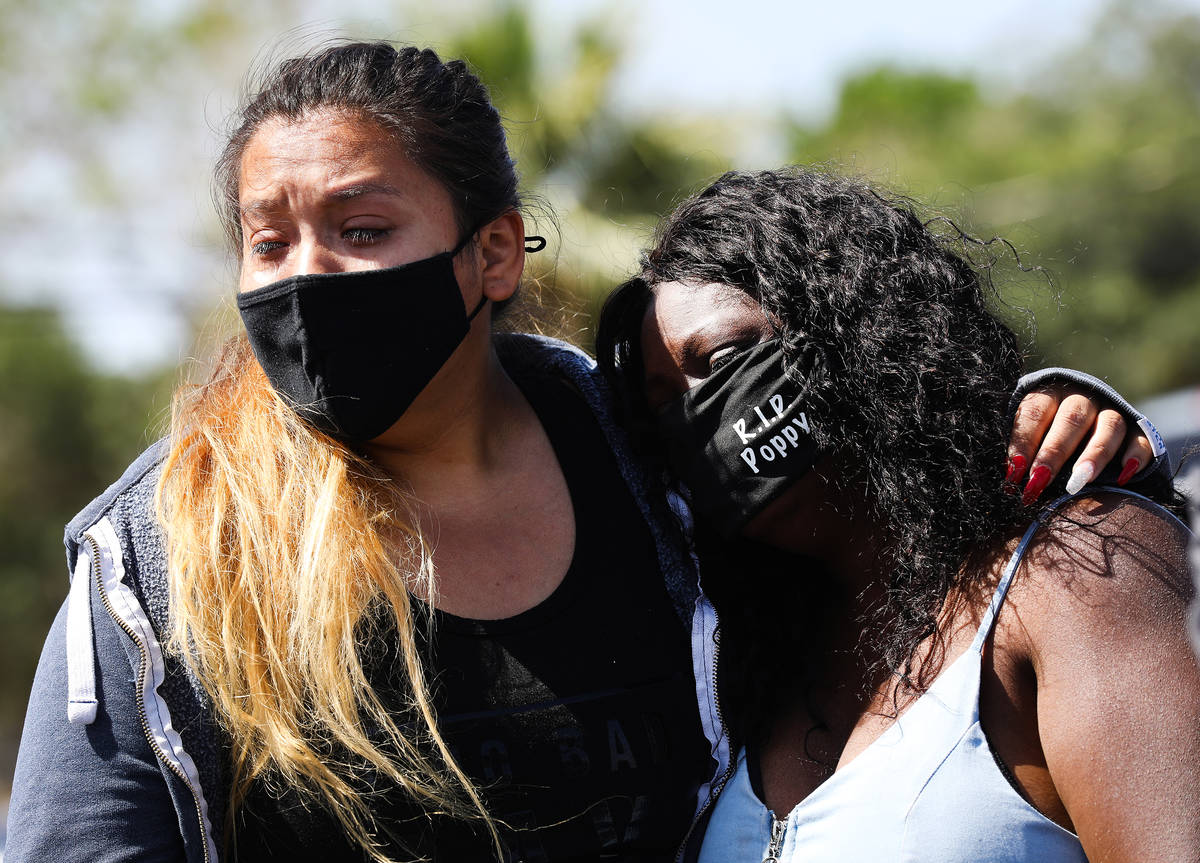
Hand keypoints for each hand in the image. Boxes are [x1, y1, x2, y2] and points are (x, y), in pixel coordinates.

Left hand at [1006, 386, 1154, 504]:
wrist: (1077, 428)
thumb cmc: (1039, 438)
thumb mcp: (1026, 438)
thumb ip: (1018, 453)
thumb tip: (1006, 479)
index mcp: (1048, 394)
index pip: (1035, 411)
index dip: (1023, 440)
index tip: (1014, 471)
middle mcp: (1082, 398)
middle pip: (1071, 419)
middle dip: (1054, 452)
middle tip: (1040, 480)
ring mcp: (1112, 411)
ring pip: (1109, 426)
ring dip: (1094, 454)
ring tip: (1080, 481)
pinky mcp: (1138, 429)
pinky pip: (1141, 439)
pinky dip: (1135, 457)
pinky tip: (1123, 477)